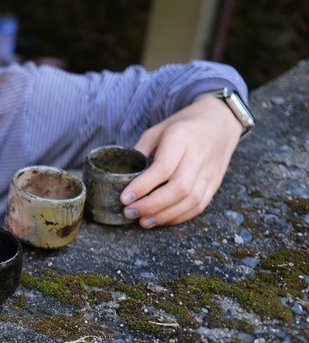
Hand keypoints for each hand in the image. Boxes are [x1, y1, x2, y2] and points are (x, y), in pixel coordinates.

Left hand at [119, 95, 242, 227]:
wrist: (221, 121)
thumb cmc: (182, 126)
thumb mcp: (157, 130)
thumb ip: (140, 151)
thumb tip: (122, 177)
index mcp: (181, 138)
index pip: (163, 168)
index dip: (142, 186)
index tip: (124, 198)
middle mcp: (198, 156)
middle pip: (178, 188)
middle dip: (151, 205)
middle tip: (129, 212)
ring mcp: (210, 172)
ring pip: (191, 201)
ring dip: (164, 215)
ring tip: (143, 221)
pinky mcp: (216, 183)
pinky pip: (199, 206)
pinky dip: (179, 217)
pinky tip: (161, 219)